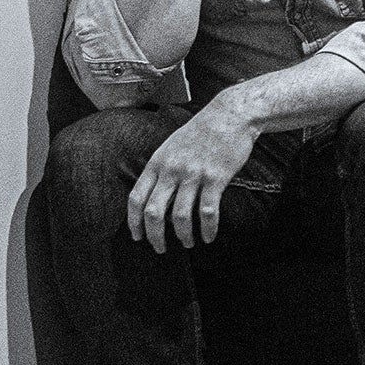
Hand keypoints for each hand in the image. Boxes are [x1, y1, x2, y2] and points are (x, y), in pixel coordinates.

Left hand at [126, 101, 257, 251]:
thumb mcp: (171, 146)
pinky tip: (209, 236)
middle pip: (153, 212)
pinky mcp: (215, 178)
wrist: (230, 115)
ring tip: (187, 243)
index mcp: (157, 163)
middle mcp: (172, 170)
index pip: (136, 198)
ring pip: (180, 215)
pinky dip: (208, 228)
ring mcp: (193, 174)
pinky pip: (208, 211)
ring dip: (183, 235)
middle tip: (160, 248)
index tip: (137, 236)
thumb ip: (162, 169)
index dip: (134, 222)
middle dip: (154, 236)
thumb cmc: (202, 131)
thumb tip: (155, 195)